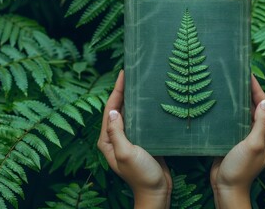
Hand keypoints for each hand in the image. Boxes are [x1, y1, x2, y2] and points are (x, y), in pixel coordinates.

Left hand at [97, 71, 171, 208]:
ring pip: (129, 114)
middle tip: (132, 73)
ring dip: (133, 99)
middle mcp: (116, 138)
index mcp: (108, 140)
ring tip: (141, 83)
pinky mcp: (142, 141)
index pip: (110, 110)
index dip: (116, 91)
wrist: (157, 190)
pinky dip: (143, 110)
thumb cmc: (141, 174)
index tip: (123, 74)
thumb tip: (113, 111)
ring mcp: (129, 139)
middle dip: (123, 91)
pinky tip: (150, 101)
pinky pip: (140, 121)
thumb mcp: (126, 152)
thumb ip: (117, 132)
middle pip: (118, 109)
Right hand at [210, 75, 264, 208]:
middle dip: (249, 92)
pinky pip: (235, 121)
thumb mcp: (253, 144)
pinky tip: (223, 103)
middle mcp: (261, 134)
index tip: (250, 75)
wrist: (226, 186)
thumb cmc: (241, 168)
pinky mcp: (235, 140)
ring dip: (239, 101)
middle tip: (239, 76)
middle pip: (256, 108)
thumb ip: (261, 124)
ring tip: (230, 85)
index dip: (258, 90)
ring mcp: (248, 137)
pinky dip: (231, 111)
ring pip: (245, 113)